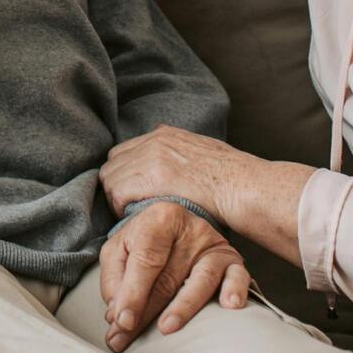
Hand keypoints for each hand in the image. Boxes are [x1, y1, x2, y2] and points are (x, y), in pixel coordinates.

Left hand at [99, 202, 250, 352]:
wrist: (176, 224)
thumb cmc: (145, 242)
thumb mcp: (120, 250)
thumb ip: (114, 280)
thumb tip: (119, 318)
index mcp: (159, 219)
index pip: (146, 260)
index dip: (132, 294)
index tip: (122, 322)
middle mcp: (190, 230)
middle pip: (168, 277)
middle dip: (147, 313)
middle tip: (128, 338)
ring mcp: (213, 245)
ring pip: (202, 279)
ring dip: (184, 307)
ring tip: (167, 328)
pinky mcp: (232, 260)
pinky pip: (238, 276)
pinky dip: (235, 290)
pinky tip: (230, 305)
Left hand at [101, 125, 255, 221]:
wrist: (241, 186)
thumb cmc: (230, 179)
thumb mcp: (203, 152)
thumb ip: (181, 152)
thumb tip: (173, 160)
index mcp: (165, 134)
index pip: (125, 151)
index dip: (125, 174)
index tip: (133, 193)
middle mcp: (154, 141)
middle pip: (113, 163)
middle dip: (117, 185)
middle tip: (129, 207)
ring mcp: (150, 157)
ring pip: (110, 179)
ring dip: (117, 198)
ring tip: (133, 215)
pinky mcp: (150, 176)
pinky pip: (117, 193)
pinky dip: (121, 208)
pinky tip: (137, 218)